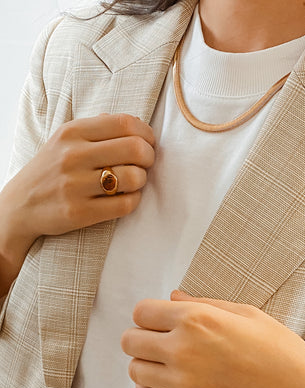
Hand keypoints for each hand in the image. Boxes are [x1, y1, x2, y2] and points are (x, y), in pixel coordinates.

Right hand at [0, 113, 154, 248]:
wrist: (20, 205)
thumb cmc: (51, 170)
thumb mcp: (65, 140)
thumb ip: (98, 129)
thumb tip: (136, 124)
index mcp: (72, 132)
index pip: (125, 123)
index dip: (146, 133)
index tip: (148, 143)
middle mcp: (73, 156)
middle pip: (135, 149)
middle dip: (149, 157)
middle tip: (146, 163)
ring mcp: (75, 185)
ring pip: (133, 177)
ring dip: (142, 180)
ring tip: (134, 182)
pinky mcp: (79, 212)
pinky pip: (125, 205)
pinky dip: (134, 200)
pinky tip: (127, 197)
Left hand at [121, 290, 304, 387]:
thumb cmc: (278, 349)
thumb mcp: (244, 313)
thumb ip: (202, 303)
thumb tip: (174, 296)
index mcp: (197, 319)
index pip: (141, 312)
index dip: (149, 315)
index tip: (161, 321)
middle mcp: (182, 349)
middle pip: (129, 341)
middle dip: (142, 337)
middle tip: (161, 341)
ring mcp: (181, 383)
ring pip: (134, 370)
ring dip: (146, 364)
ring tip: (168, 364)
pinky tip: (167, 385)